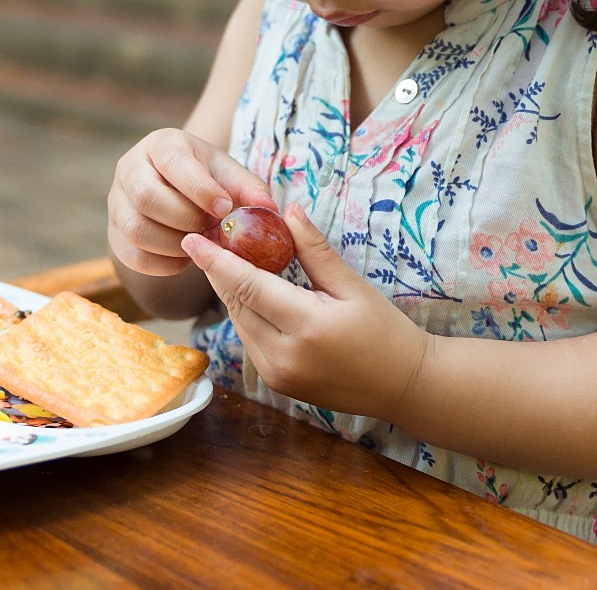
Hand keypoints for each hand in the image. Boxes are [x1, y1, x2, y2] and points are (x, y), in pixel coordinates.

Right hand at [109, 128, 276, 275]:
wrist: (177, 189)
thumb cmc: (207, 178)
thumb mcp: (228, 174)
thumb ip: (249, 188)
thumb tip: (269, 210)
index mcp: (161, 144)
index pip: (173, 162)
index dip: (199, 188)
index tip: (224, 207)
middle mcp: (130, 168)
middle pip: (147, 197)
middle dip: (186, 219)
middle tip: (211, 228)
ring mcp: (117, 201)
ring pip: (136, 229)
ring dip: (174, 244)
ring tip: (199, 243)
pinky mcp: (114, 231)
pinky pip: (131, 256)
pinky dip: (162, 265)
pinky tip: (185, 259)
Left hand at [182, 205, 430, 419]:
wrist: (405, 386)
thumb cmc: (385, 331)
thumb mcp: (352, 286)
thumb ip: (314, 249)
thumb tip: (287, 209)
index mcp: (307, 327)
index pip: (248, 286)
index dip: (216, 260)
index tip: (191, 239)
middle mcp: (284, 356)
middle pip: (237, 304)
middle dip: (219, 271)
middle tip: (206, 238)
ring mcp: (277, 375)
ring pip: (239, 323)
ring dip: (231, 292)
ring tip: (225, 259)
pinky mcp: (276, 384)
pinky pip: (250, 340)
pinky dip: (246, 314)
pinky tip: (249, 293)